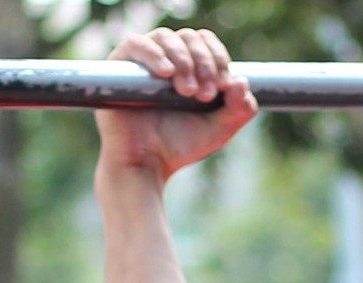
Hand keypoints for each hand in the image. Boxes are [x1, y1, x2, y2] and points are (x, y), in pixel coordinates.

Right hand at [96, 28, 257, 180]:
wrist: (147, 165)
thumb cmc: (180, 147)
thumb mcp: (220, 129)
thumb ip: (239, 109)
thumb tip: (242, 80)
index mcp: (190, 67)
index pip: (206, 42)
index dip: (218, 57)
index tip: (224, 84)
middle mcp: (166, 59)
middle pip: (189, 37)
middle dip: (203, 62)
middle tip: (205, 93)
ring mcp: (142, 62)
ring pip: (166, 37)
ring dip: (183, 59)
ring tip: (187, 91)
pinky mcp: (119, 67)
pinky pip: (136, 44)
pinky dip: (154, 54)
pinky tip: (166, 72)